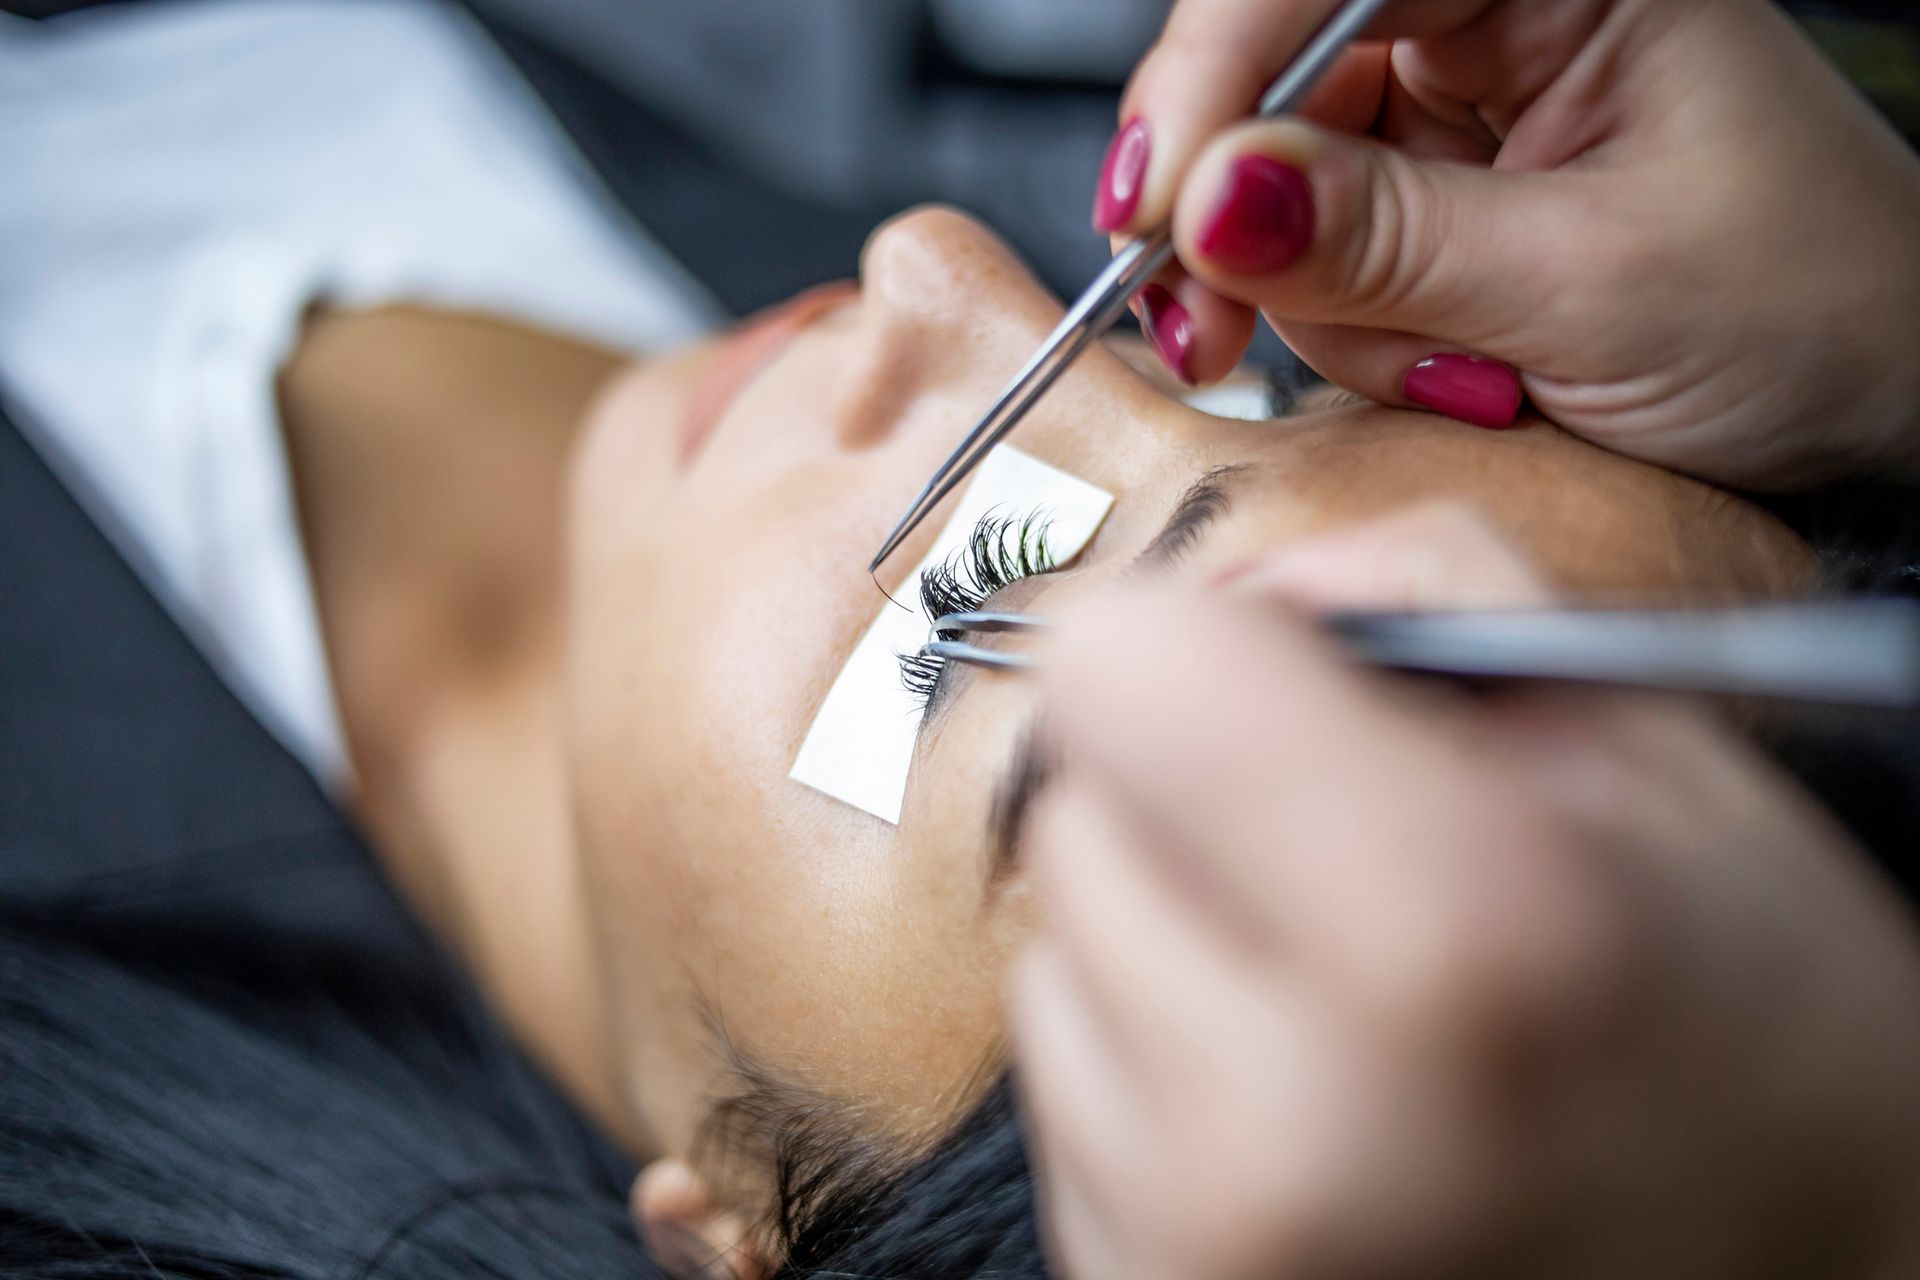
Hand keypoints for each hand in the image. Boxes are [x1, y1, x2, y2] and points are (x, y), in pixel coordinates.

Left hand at [1012, 505, 1919, 1279]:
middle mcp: (1293, 1118)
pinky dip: (1157, 1061)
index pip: (1117, 670)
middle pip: (1075, 809)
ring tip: (1348, 1002)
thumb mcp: (1657, 752)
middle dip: (1192, 799)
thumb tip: (1222, 588)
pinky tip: (1308, 1096)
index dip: (1202, 644)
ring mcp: (1205, 1241)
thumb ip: (1421, 588)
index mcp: (1448, 930)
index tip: (1278, 682)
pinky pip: (1065, 1084)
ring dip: (1171, 938)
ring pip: (1057, 949)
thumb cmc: (1749, 1023)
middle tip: (1356, 866)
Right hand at [1097, 0, 1919, 485]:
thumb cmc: (1818, 309)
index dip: (1210, 81)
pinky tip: (1443, 367)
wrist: (1885, 407)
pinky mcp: (1443, 202)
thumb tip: (1210, 202)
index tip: (1157, 209)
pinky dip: (1349, 332)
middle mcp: (1503, 24)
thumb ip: (1385, 243)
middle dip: (1237, 221)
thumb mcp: (1592, 283)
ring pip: (1279, 189)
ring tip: (1447, 370)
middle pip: (1272, 85)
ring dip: (1321, 306)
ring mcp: (1466, 118)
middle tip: (1214, 331)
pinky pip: (1322, 256)